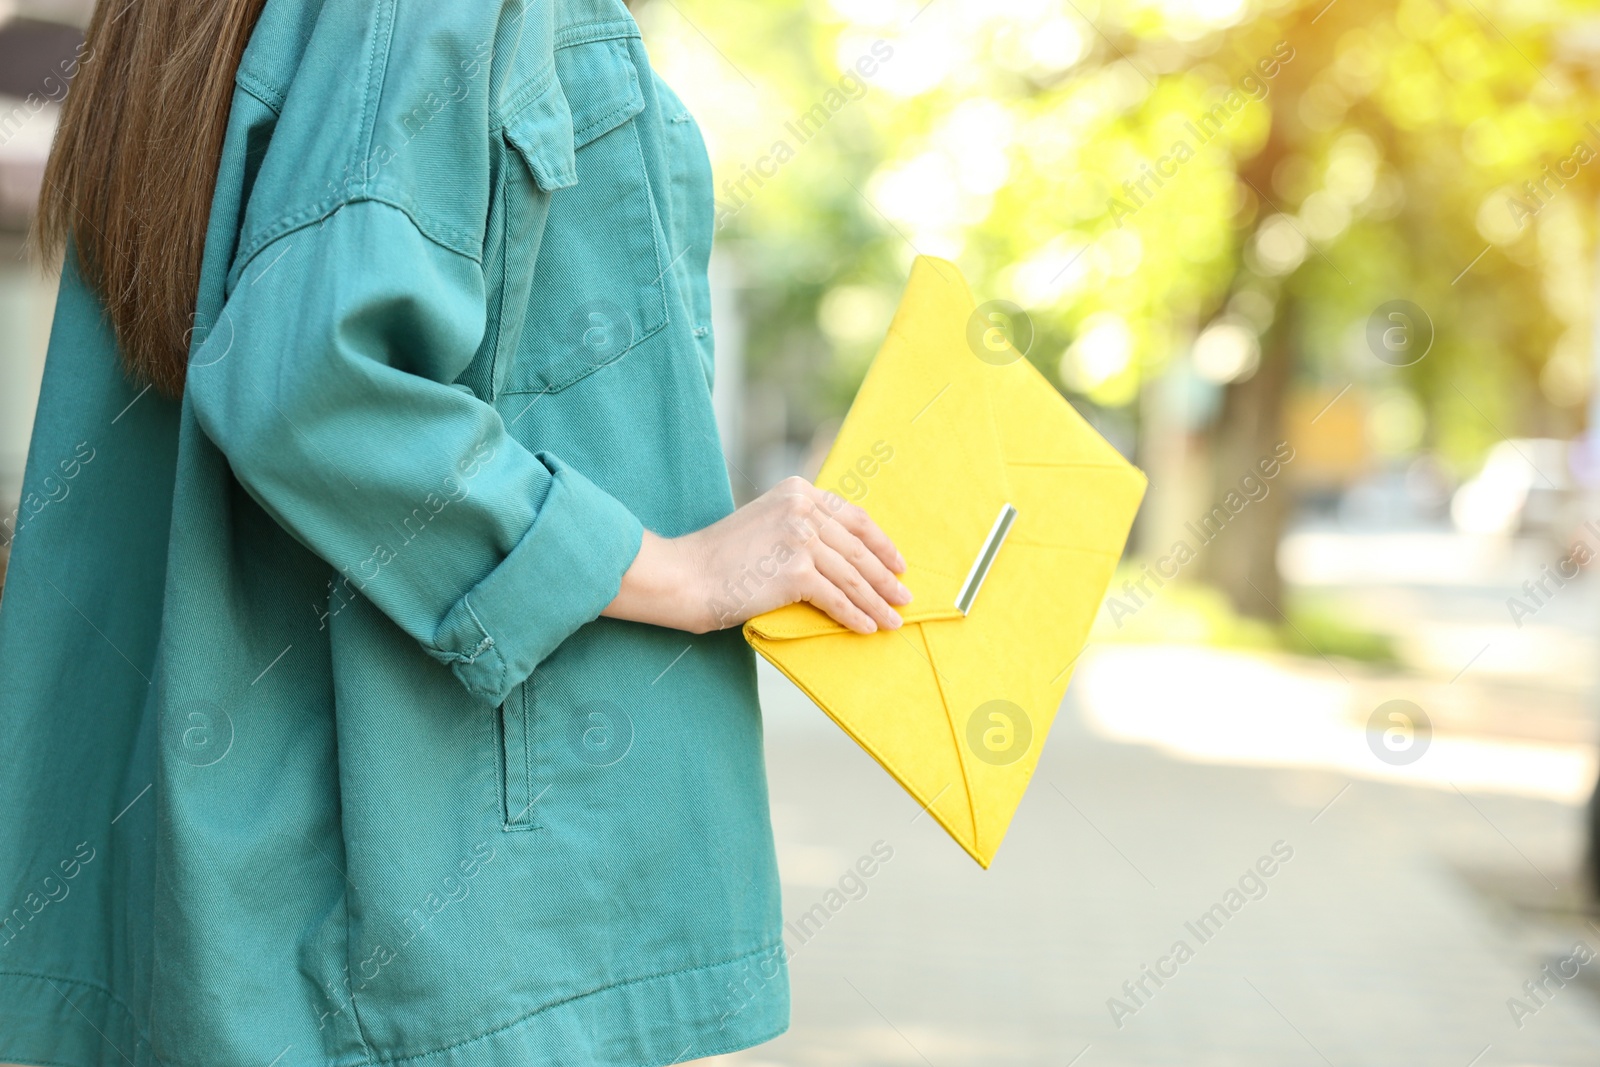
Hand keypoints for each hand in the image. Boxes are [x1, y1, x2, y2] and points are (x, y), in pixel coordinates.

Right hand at [603, 476, 910, 634]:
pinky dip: (855, 616)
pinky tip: (867, 628)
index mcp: (797, 491)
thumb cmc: (719, 558)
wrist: (685, 576)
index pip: (853, 517)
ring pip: (852, 577)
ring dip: (877, 602)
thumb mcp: (764, 523)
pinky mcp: (795, 571)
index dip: (880, 543)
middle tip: (903, 596)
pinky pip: (837, 598)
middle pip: (857, 548)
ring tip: (893, 620)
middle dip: (885, 577)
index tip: (898, 563)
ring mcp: (800, 538)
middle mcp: (802, 508)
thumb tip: (842, 554)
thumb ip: (799, 526)